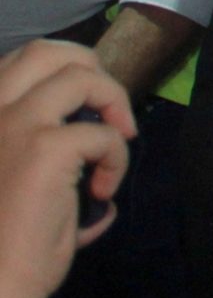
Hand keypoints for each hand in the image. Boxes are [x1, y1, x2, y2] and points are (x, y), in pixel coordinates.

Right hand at [0, 41, 136, 297]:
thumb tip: (91, 154)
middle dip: (91, 69)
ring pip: (80, 75)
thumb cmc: (0, 246)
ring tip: (117, 140)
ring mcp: (12, 125)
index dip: (62, 73)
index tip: (83, 108)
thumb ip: (36, 152)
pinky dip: (117, 156)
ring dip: (112, 102)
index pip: (17, 62)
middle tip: (108, 112)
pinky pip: (105, 132)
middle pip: (46, 51)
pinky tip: (103, 189)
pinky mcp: (45, 149)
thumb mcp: (9, 179)